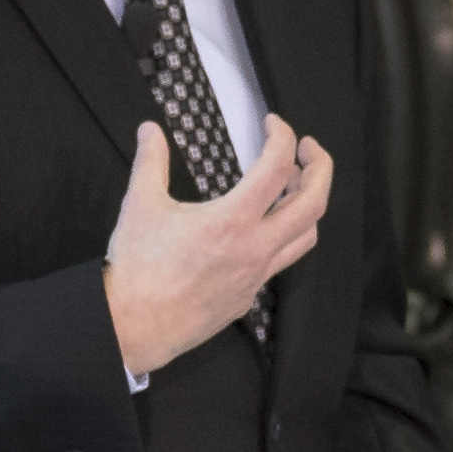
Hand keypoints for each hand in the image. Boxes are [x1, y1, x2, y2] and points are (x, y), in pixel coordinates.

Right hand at [102, 115, 326, 375]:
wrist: (132, 328)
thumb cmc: (136, 267)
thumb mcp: (140, 205)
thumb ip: (150, 161)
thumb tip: (149, 129)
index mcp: (231, 221)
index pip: (277, 167)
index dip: (283, 136)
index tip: (272, 123)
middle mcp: (255, 249)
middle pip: (314, 203)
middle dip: (320, 168)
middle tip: (308, 149)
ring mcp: (255, 276)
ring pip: (306, 237)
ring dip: (308, 205)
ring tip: (293, 186)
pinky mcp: (247, 297)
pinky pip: (280, 262)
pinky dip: (283, 236)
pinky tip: (262, 228)